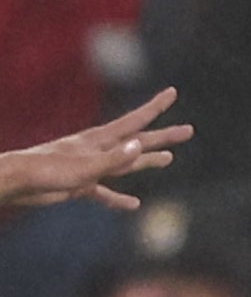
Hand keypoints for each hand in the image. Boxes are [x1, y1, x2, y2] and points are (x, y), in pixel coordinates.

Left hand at [0, 84, 188, 212]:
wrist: (16, 182)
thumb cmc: (47, 171)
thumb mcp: (84, 167)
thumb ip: (113, 159)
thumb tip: (140, 146)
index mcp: (100, 140)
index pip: (135, 121)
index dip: (155, 107)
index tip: (172, 92)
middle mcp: (98, 150)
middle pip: (138, 141)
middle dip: (163, 137)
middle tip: (187, 131)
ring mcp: (90, 167)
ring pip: (125, 164)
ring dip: (146, 161)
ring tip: (169, 159)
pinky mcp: (80, 184)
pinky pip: (105, 191)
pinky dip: (118, 198)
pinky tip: (133, 204)